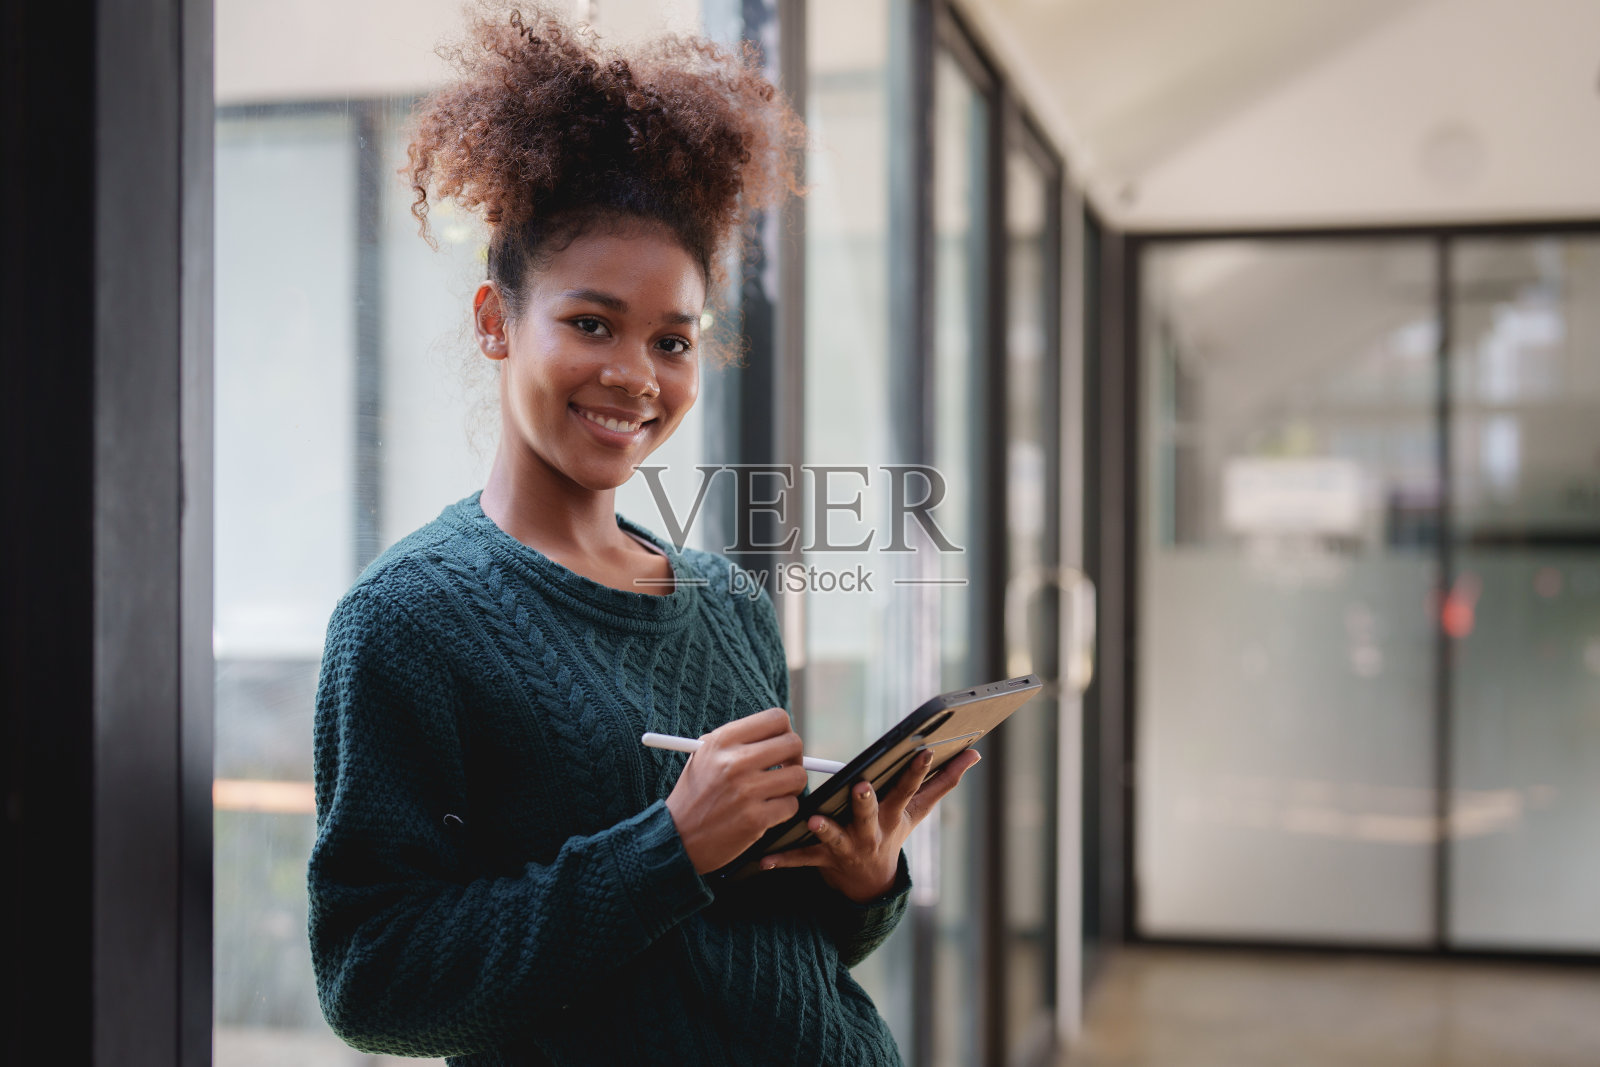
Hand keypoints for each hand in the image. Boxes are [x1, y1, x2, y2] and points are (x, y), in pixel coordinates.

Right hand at [664, 708, 808, 874]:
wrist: (677, 837)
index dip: (785, 731)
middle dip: (795, 757)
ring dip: (792, 786)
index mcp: (723, 741)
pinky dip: (784, 809)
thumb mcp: (705, 755)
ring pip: (798, 776)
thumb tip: (781, 734)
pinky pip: (792, 805)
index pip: (775, 719)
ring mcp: (746, 791)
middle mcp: (735, 762)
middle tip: (786, 768)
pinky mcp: (755, 819)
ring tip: (775, 792)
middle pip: (792, 744)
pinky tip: (766, 812)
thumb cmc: (696, 793)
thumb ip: (739, 741)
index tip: (781, 745)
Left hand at [758, 747, 980, 902]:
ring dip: (825, 830)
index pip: (908, 789)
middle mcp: (872, 833)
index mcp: (894, 816)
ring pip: (835, 838)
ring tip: (813, 820)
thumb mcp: (918, 812)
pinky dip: (782, 858)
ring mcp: (848, 848)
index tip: (924, 750)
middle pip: (870, 815)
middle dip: (867, 802)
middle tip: (861, 786)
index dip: (917, 770)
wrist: (869, 884)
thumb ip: (943, 782)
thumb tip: (974, 754)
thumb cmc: (892, 832)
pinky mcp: (823, 860)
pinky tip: (764, 857)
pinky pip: (801, 859)